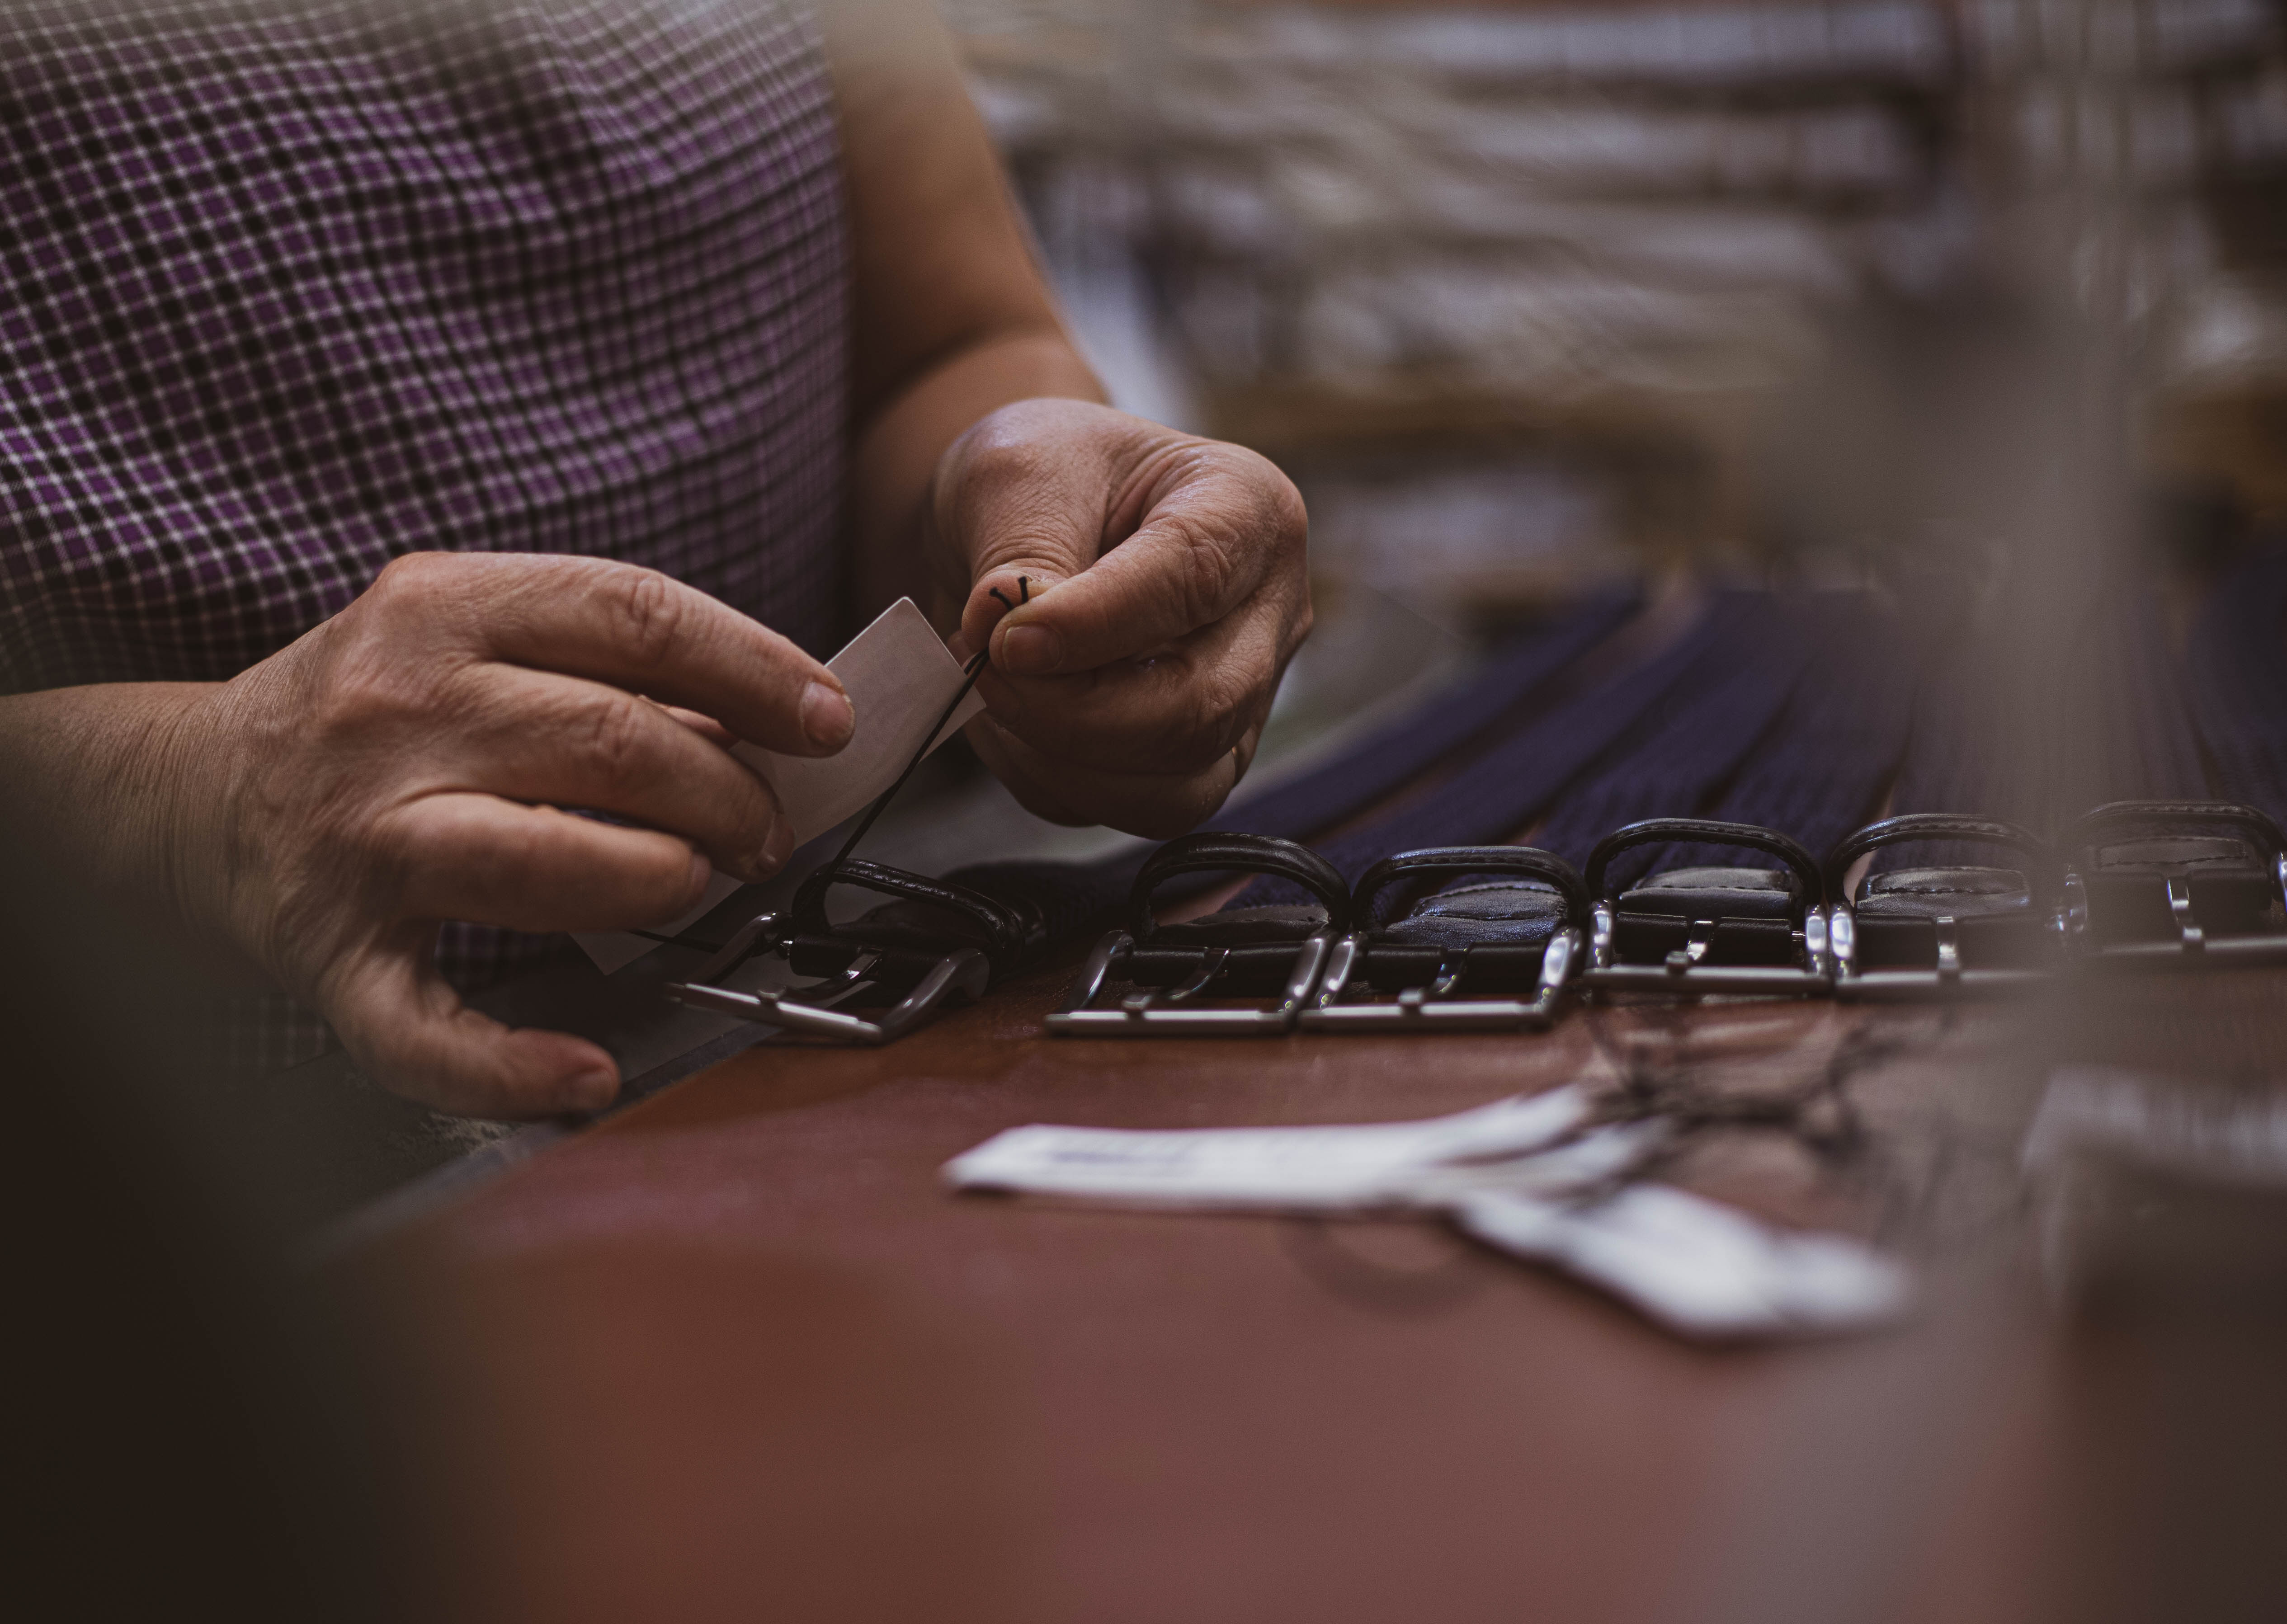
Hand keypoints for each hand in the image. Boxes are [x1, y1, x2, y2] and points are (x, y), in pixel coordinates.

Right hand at [151, 554, 852, 1115]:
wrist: (183, 796)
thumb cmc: (368, 718)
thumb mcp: (468, 642)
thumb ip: (605, 666)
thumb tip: (767, 722)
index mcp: (443, 609)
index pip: (636, 614)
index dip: (757, 669)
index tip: (827, 721)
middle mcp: (394, 711)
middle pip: (615, 742)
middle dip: (729, 795)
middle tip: (765, 832)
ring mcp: (359, 835)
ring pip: (544, 859)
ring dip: (658, 881)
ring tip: (698, 888)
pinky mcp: (329, 953)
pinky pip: (428, 1030)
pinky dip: (516, 1065)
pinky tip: (587, 1071)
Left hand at [928, 400, 1310, 836]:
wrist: (1022, 519)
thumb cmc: (1040, 476)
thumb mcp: (1015, 471)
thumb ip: (1019, 550)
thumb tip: (1007, 632)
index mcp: (1250, 512)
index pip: (1195, 581)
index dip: (1096, 624)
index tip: (1005, 636)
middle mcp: (1268, 617)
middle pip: (1200, 707)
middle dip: (1074, 712)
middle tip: (984, 670)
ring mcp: (1240, 702)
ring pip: (1176, 787)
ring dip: (1058, 758)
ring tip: (988, 689)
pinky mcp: (1193, 765)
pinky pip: (1126, 810)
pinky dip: (1047, 778)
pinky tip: (1008, 719)